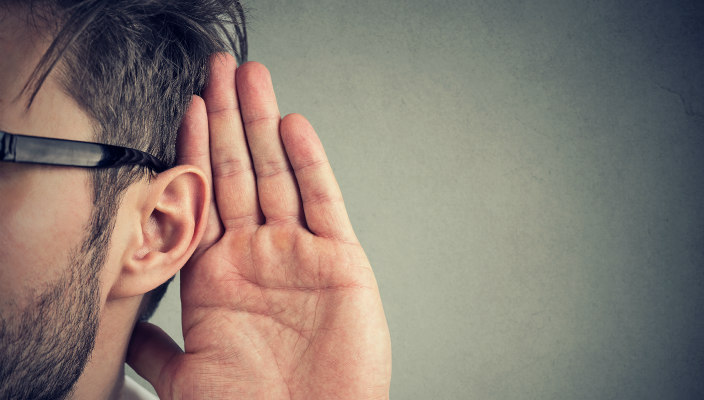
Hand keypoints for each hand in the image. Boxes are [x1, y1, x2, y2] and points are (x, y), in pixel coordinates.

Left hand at [127, 54, 391, 398]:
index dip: (194, 149)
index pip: (202, 198)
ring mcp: (299, 255)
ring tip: (254, 79)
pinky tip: (294, 128)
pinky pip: (324, 202)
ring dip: (264, 126)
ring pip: (278, 175)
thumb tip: (124, 327)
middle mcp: (257, 258)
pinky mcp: (340, 261)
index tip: (188, 106)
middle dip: (229, 118)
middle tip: (223, 69)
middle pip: (239, 172)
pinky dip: (310, 164)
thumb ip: (156, 346)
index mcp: (218, 279)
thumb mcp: (185, 380)